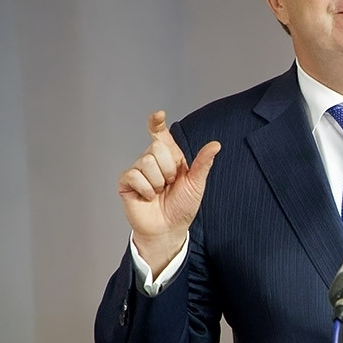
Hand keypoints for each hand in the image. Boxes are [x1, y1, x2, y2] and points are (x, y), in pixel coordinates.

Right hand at [117, 110, 220, 274]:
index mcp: (170, 157)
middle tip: (170, 184)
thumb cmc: (183, 206)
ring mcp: (138, 170)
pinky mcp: (126, 182)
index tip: (159, 114)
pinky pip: (135, 176)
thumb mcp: (196, 183)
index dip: (156, 123)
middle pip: (156, 147)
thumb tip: (216, 144)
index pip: (160, 134)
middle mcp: (152, 160)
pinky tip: (148, 197)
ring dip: (158, 181)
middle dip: (169, 168)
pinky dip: (146, 189)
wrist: (169, 228)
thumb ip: (203, 163)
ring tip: (159, 192)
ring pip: (146, 161)